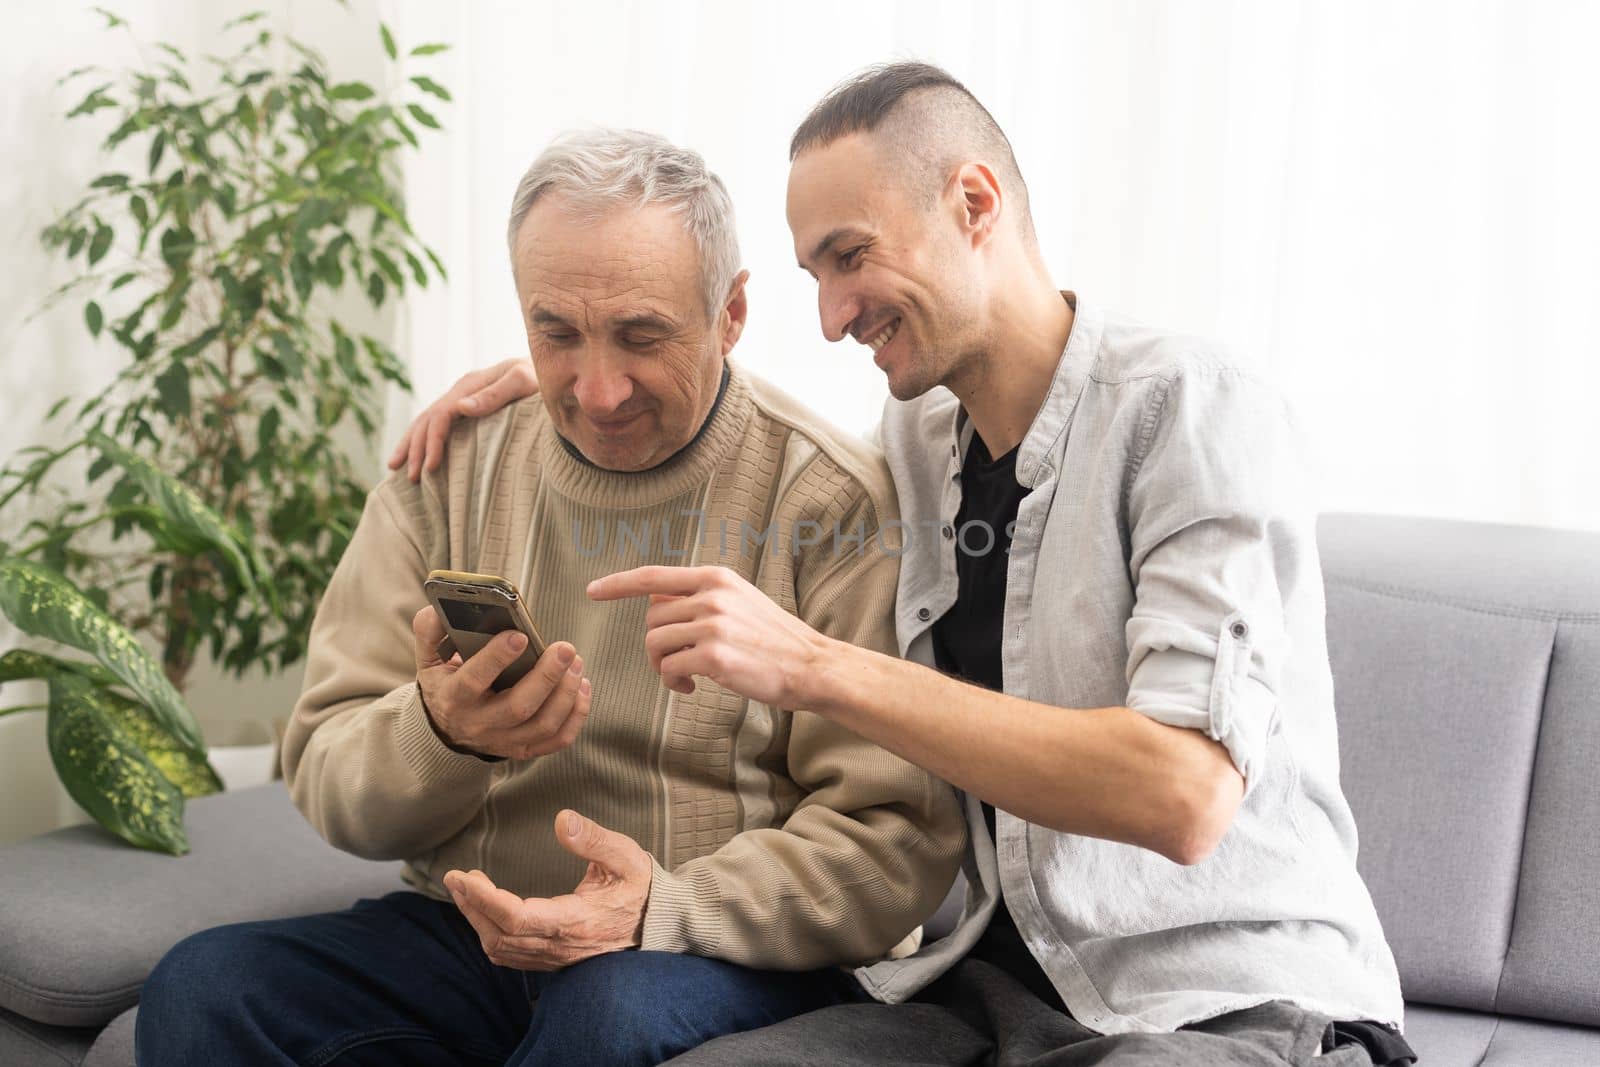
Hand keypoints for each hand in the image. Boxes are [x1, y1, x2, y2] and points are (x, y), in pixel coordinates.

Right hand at [387, 358, 541, 480]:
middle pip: (426, 419)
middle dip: (415, 449)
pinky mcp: (469, 407)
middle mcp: (462, 391)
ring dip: (411, 445)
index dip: (432, 442)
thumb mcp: (524, 381)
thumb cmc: (542, 378)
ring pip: (425, 421)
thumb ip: (495, 394)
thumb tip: (459, 407)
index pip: (440, 415)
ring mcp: (463, 398)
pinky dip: (422, 440)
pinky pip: (438, 424)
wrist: (552, 371)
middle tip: (410, 478)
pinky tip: (418, 455)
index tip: (431, 468)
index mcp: (470, 385)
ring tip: (396, 468)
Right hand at [412, 606, 590, 759]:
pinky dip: (576, 716)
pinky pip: (557, 740)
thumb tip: (438, 609)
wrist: (445, 730)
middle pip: (519, 707)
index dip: (497, 658)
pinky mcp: (524, 749)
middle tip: (565, 649)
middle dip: (546, 677)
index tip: (520, 635)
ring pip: (543, 725)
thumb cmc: (444, 686)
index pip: (474, 680)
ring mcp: (504, 740)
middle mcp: (479, 723)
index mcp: (453, 697)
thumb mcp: (428, 660)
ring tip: (576, 663)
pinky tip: (582, 686)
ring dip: (566, 694)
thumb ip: (430, 631)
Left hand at [444, 811, 651, 969]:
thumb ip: (595, 839)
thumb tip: (562, 819)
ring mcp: (556, 957)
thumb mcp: (627, 856)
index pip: (517, 918)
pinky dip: (490, 934)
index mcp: (576, 921)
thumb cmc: (642, 888)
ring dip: (477, 921)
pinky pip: (511, 955)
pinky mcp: (554, 959)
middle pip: (499, 936)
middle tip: (455, 877)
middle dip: (472, 906)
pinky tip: (485, 911)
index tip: (463, 876)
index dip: (485, 900)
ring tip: (466, 890)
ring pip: (501, 949)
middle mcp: (561, 945)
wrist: (659, 923)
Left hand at [587, 565, 829, 707]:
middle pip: (652, 620)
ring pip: (656, 645)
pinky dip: (673, 681)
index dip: (618, 584)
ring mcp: (713, 625)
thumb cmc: (774, 638)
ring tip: (684, 677)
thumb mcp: (740, 601)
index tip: (593, 590)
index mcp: (716, 577)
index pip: (654, 577)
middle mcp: (712, 596)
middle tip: (676, 664)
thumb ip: (702, 597)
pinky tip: (692, 687)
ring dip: (662, 667)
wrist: (810, 665)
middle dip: (656, 646)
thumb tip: (659, 606)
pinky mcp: (714, 656)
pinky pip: (670, 668)